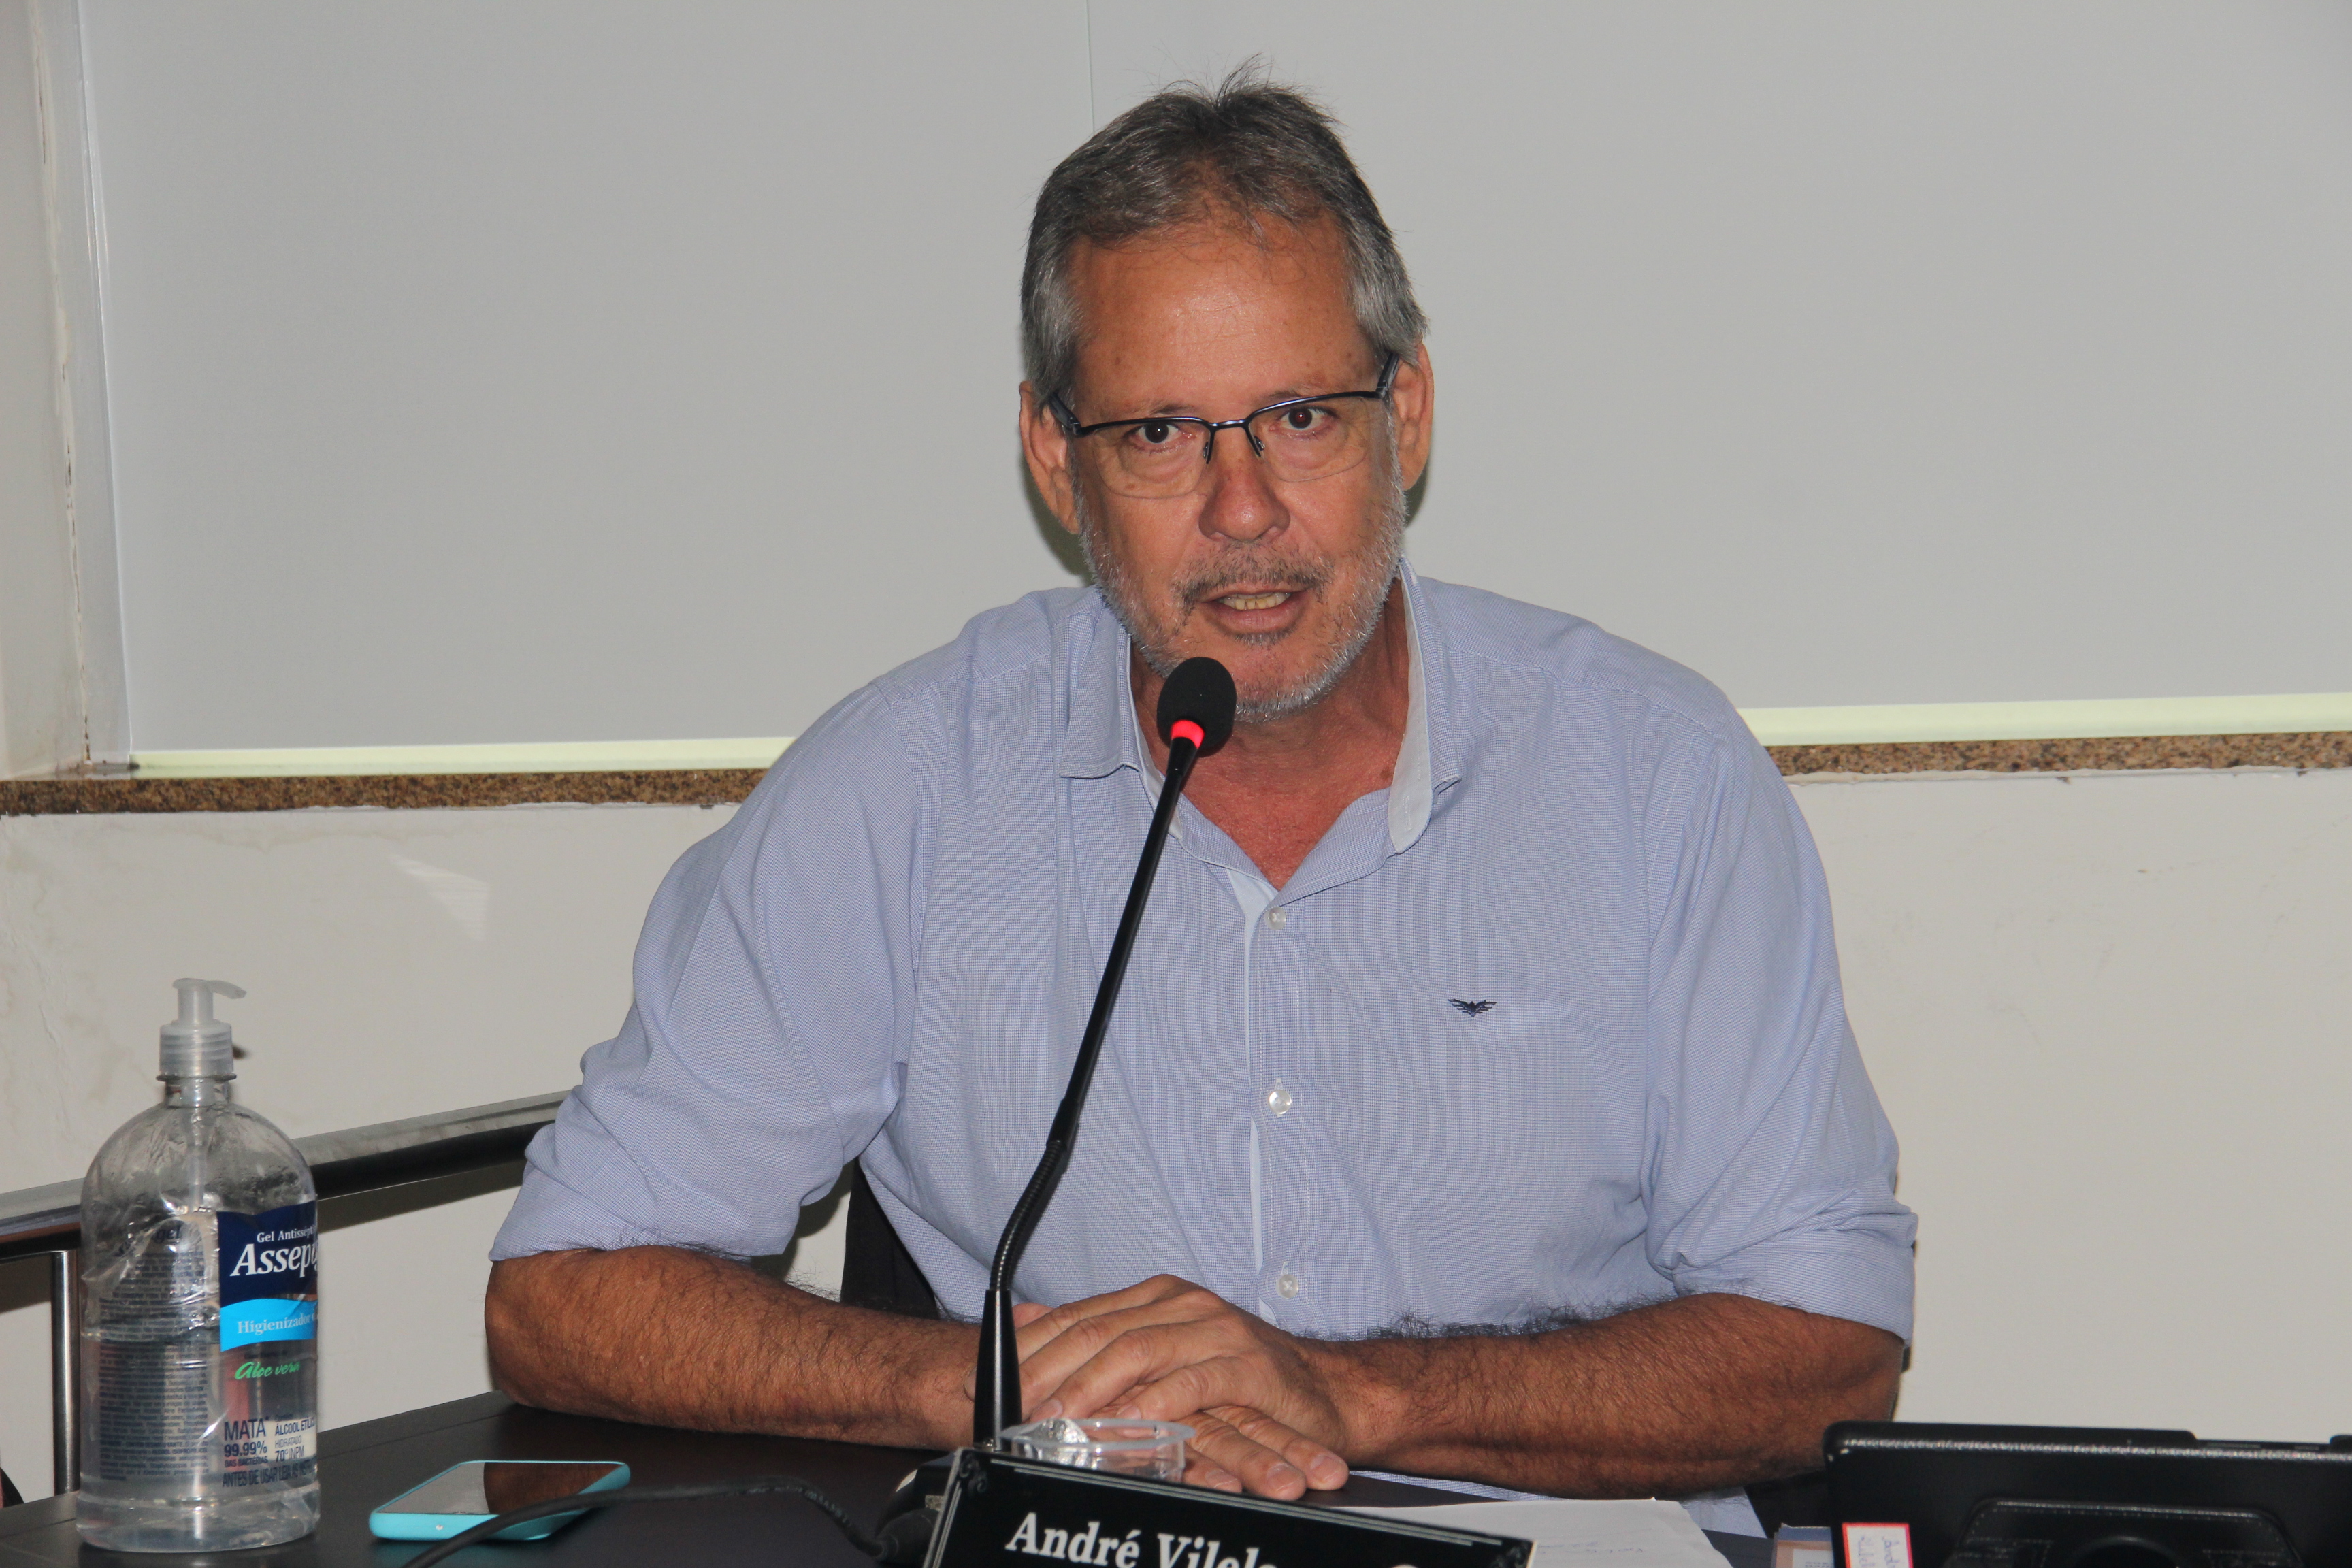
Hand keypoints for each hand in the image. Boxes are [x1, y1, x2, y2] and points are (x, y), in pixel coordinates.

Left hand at [1007, 1276, 1354, 1498]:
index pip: (1077, 1315)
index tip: (986, 1381)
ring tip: (1054, 1420)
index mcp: (1157, 1297)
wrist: (1325, 1394)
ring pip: (1135, 1352)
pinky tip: (1122, 1425)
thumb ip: (1101, 1341)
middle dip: (1045, 1372)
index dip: (1028, 1348)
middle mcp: (1182, 1304)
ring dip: (1087, 1390)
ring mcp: (1215, 1330)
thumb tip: (1025, 1321)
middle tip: (1009, 1408)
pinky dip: (1150, 1406)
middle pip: (1096, 1332)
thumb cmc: (1243, 1380)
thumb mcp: (1164, 1356)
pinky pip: (1188, 1384)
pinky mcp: (1245, 1364)